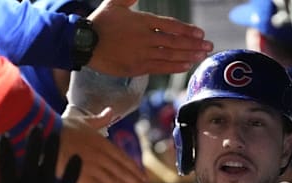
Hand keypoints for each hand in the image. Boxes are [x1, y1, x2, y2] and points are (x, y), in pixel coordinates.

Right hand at [59, 110, 151, 182]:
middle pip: (124, 173)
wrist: (47, 136)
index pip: (124, 159)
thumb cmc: (63, 127)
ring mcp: (94, 169)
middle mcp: (102, 157)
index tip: (144, 178)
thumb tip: (110, 111)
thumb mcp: (85, 121)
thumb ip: (100, 119)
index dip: (135, 170)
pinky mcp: (82, 179)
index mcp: (104, 144)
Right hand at [88, 0, 212, 75]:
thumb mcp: (114, 3)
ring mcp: (141, 54)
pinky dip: (175, 67)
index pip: (170, 26)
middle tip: (209, 46)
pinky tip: (186, 66)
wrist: (83, 44)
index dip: (187, 30)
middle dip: (194, 44)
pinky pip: (160, 68)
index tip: (200, 34)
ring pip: (170, 56)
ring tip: (202, 56)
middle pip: (174, 42)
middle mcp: (144, 39)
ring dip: (188, 56)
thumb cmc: (99, 22)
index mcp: (141, 22)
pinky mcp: (136, 68)